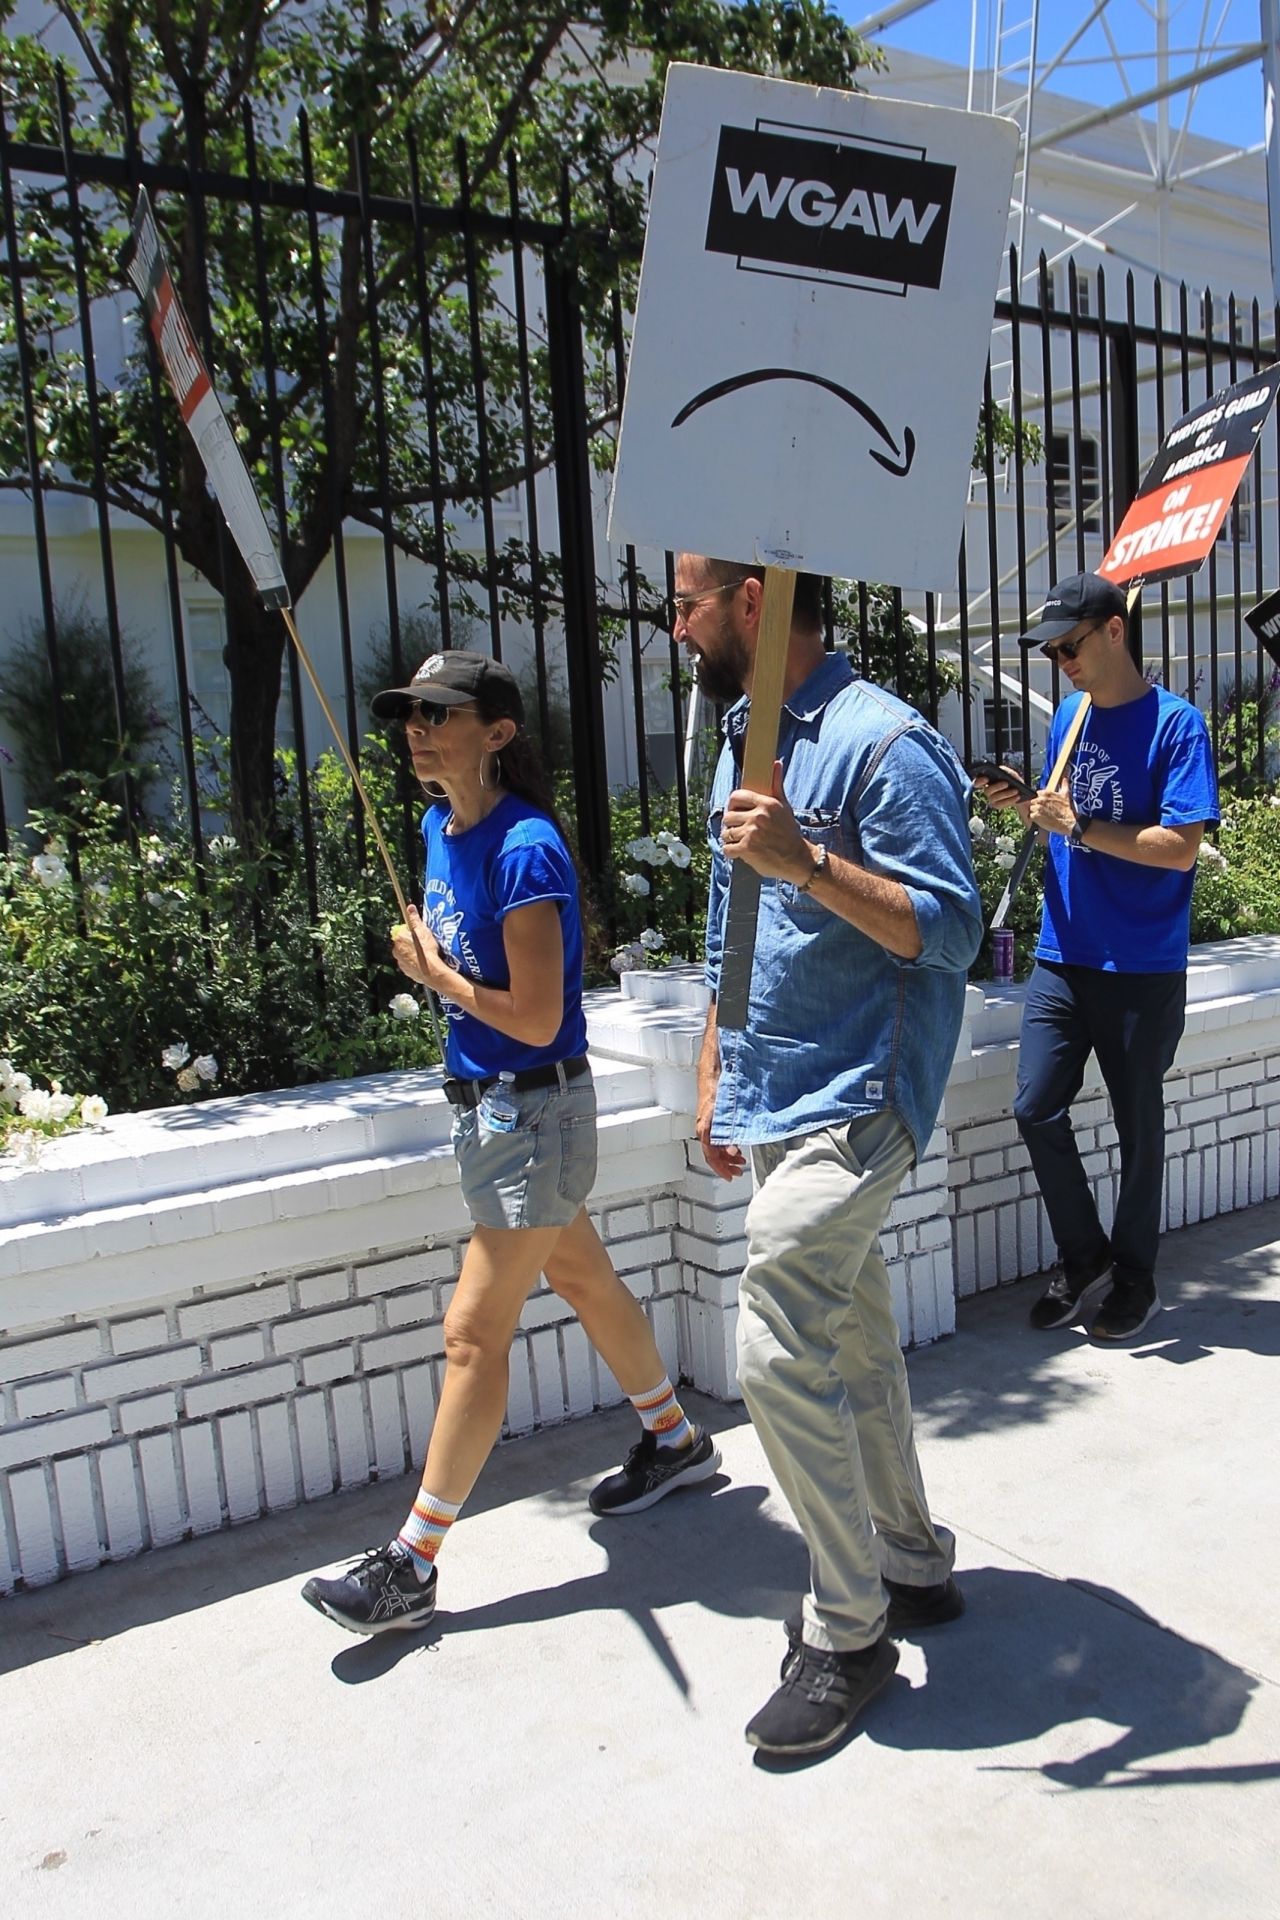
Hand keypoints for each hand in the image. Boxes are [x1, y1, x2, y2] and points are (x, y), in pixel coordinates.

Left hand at [391, 903, 447, 988]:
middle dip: (411, 942)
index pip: (403, 930)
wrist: (431, 970)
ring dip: (412, 952)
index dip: (412, 932)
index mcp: (399, 938)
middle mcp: (396, 949)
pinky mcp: (405, 970)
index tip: (419, 934)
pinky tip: (422, 962)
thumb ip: (414, 918)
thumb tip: (410, 907)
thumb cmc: (427, 949)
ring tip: (424, 954)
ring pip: (405, 953)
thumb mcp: (423, 930)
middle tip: (423, 944)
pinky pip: (408, 964)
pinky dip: (414, 962)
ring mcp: (400, 961)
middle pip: (403, 942)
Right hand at [695, 1093, 746, 1181]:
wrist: (713, 1072)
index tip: (730, 1176)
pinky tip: (735, 1145)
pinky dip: (726, 1145)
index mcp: (704, 1129)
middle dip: (726, 1165)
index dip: (720, 1168)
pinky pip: (717, 1138)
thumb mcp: (725, 1116)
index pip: (711, 1156)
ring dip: (727, 1156)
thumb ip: (728, 1136)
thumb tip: (731, 1152)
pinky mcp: (711, 1119)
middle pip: (713, 1154)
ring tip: (739, 1160)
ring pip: (715, 1146)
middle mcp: (704, 1128)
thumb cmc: (717, 1088)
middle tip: (738, 1171)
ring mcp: (707, 1124)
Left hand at [722, 760, 814, 885]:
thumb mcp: (784, 806)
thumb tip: (776, 763)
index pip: (736, 797)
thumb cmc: (789, 832)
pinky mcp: (747, 849)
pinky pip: (727, 848)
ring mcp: (752, 833)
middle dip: (732, 825)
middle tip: (740, 831)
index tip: (736, 813)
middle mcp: (758, 816)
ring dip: (731, 839)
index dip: (732, 806)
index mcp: (766, 803)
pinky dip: (731, 852)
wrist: (797, 859)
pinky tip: (740, 853)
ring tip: (742, 842)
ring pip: (726, 833)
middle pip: (728, 817)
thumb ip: (776, 785)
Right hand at [973, 775, 1033, 824]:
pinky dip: (1010, 800)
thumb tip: (1001, 770)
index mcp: (987, 780)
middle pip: (987, 790)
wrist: (1021, 792)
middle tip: (1006, 783)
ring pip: (994, 797)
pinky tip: (1017, 796)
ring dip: (1006, 793)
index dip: (979, 781)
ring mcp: (991, 799)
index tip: (986, 778)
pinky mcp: (996, 805)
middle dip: (997, 787)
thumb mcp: (1010, 773)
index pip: (977, 782)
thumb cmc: (1013, 780)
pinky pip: (1001, 804)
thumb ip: (1005, 770)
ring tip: (1016, 790)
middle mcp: (987, 790)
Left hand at [1028, 789, 1077, 837]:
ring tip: (1041, 815)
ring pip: (1031, 808)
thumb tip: (1065, 778)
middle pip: (1033, 801)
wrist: (1067, 821)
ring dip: (1035, 811)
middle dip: (1037, 805)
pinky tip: (1040, 819)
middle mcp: (1041, 800)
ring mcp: (1038, 808)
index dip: (1040, 798)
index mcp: (1046, 793)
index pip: (1038, 793)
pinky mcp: (1036, 816)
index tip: (1044, 802)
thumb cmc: (1067, 809)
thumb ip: (1064, 785)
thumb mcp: (1066, 795)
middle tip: (1043, 809)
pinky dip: (1034, 818)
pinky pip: (1031, 816)